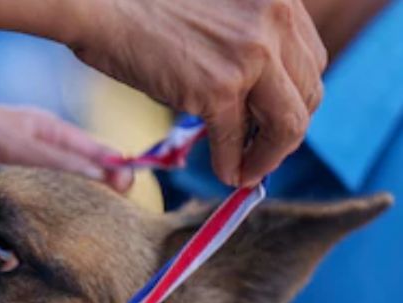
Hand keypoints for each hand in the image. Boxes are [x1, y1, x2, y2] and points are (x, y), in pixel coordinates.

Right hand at [0, 0, 326, 186]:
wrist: (103, 4)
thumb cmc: (143, 8)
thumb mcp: (216, 12)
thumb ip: (242, 41)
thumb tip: (249, 98)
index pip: (309, 60)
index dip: (293, 99)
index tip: (271, 123)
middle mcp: (276, 21)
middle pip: (309, 94)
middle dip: (286, 133)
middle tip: (261, 154)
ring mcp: (250, 56)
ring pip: (289, 125)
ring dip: (268, 156)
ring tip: (246, 171)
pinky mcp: (218, 89)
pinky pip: (236, 142)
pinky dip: (231, 166)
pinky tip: (223, 174)